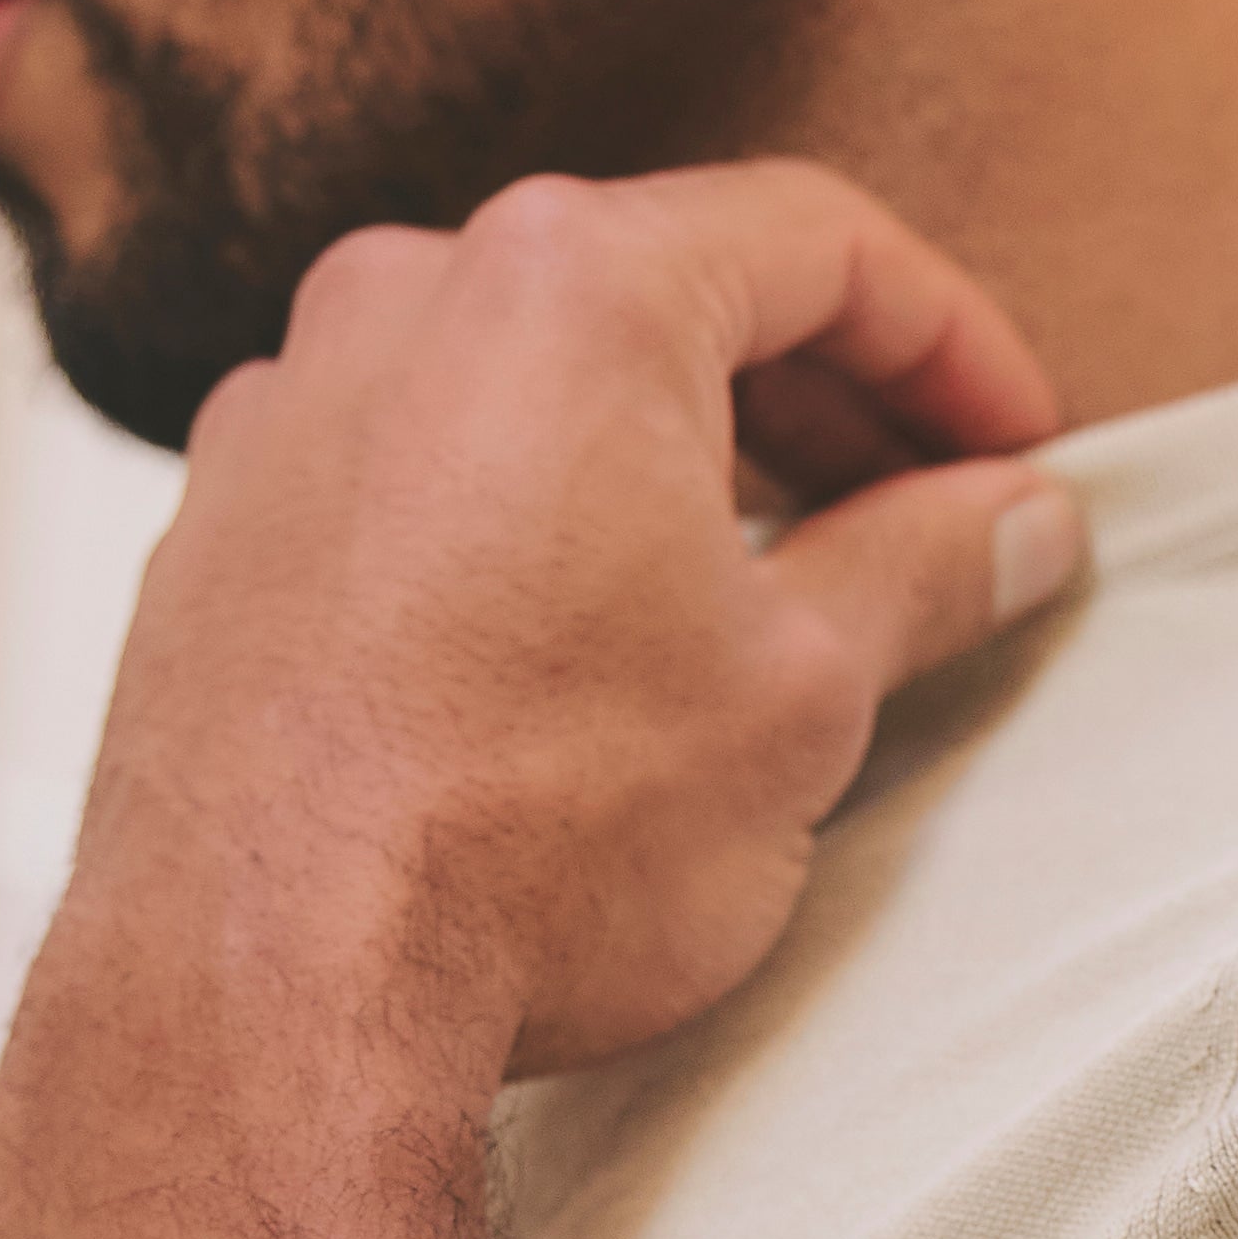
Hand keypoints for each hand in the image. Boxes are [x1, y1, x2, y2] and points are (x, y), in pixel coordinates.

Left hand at [40, 164, 1080, 1091]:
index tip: (1020, 448)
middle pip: (666, 290)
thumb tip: (1015, 519)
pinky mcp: (217, 527)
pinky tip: (583, 640)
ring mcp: (286, 408)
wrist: (268, 995)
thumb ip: (925, 566)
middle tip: (926, 514)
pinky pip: (411, 469)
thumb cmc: (533, 838)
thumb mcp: (803, 694)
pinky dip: (523, 515)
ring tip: (765, 584)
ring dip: (667, 456)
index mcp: (570, 287)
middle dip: (820, 402)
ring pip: (528, 378)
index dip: (955, 343)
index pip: (819, 243)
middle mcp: (404, 300)